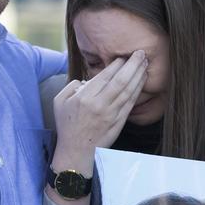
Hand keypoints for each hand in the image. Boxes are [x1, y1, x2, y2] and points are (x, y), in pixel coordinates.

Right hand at [51, 50, 147, 175]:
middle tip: (141, 53)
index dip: (117, 64)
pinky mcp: (119, 122)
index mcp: (84, 97)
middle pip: (121, 80)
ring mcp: (111, 114)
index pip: (105, 76)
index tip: (123, 56)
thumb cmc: (67, 126)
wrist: (76, 151)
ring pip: (129, 91)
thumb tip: (88, 79)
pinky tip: (142, 81)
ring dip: (139, 76)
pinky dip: (138, 90)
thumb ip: (72, 85)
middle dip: (133, 65)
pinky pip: (131, 103)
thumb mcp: (60, 101)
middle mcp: (99, 105)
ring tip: (145, 63)